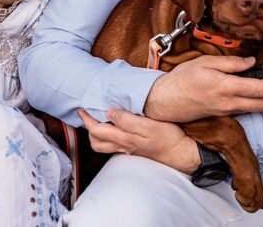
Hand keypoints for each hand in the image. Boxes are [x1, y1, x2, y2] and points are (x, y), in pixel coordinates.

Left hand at [77, 108, 199, 173]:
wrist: (181, 153)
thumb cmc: (168, 138)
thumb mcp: (148, 125)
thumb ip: (127, 119)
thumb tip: (109, 112)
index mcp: (125, 138)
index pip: (97, 130)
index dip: (86, 119)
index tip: (81, 108)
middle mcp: (124, 146)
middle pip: (97, 142)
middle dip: (88, 128)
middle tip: (87, 114)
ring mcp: (130, 149)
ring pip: (105, 145)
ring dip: (97, 133)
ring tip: (98, 119)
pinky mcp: (136, 149)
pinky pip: (115, 144)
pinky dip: (109, 135)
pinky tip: (116, 126)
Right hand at [143, 56, 262, 122]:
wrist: (165, 101)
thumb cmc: (183, 79)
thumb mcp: (206, 63)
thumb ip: (231, 63)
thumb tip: (251, 62)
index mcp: (227, 87)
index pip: (261, 89)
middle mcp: (229, 103)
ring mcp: (226, 111)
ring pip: (255, 109)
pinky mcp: (222, 115)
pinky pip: (243, 110)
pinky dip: (251, 102)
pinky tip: (247, 91)